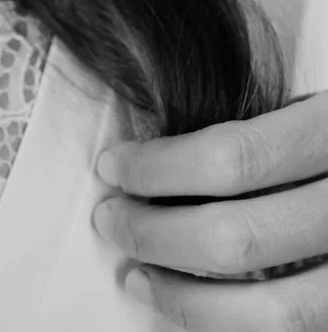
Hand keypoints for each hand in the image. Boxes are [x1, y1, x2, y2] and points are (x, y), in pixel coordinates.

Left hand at [92, 92, 327, 324]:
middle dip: (158, 233)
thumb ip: (278, 129)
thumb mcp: (327, 105)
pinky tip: (204, 318)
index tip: (114, 166)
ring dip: (191, 304)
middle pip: (243, 238)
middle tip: (111, 220)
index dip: (162, 168)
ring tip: (139, 280)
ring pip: (281, 313)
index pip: (236, 158)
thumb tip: (175, 155)